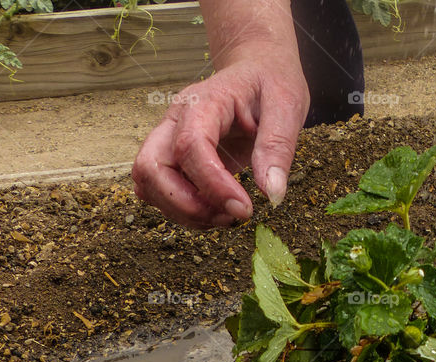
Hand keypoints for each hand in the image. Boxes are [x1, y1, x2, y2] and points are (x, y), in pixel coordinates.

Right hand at [132, 58, 309, 227]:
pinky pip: (159, 192)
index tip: (244, 209)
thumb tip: (272, 194)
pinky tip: (215, 211)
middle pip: (150, 168)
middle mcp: (176, 120)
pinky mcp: (173, 159)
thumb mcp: (287, 106)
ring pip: (149, 185)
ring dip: (185, 213)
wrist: (257, 69)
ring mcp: (169, 140)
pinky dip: (183, 212)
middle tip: (230, 217)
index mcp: (204, 101)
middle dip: (186, 205)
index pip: (190, 147)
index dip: (213, 186)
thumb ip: (278, 148)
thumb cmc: (270, 83)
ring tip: (227, 217)